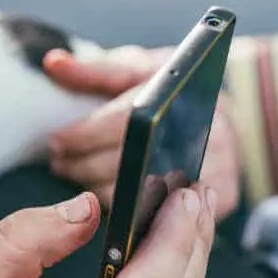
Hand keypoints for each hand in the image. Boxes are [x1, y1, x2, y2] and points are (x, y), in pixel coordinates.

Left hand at [45, 47, 239, 219]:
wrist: (221, 113)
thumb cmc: (169, 90)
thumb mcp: (135, 69)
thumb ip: (93, 70)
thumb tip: (53, 63)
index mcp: (189, 92)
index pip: (125, 120)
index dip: (84, 134)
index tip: (56, 141)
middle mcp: (209, 129)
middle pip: (132, 160)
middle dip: (83, 163)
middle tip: (58, 162)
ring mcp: (220, 165)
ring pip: (142, 191)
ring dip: (97, 188)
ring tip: (74, 174)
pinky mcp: (224, 196)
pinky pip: (162, 213)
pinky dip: (127, 207)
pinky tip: (103, 194)